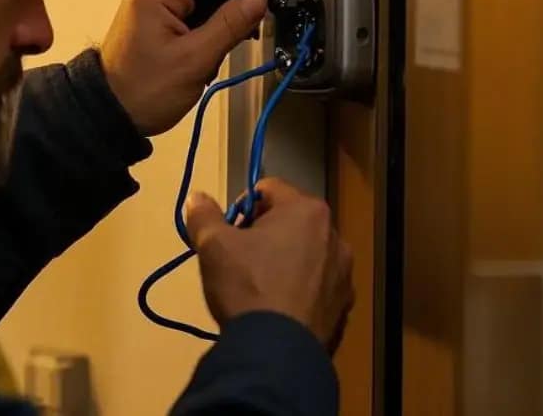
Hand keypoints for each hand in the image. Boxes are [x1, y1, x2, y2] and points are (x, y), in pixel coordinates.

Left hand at [100, 0, 266, 136]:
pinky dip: (207, 32)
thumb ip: (229, 25)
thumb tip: (256, 1)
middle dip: (232, 2)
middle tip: (252, 23)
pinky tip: (213, 55)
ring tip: (229, 47)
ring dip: (220, 22)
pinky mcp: (156, 26)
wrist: (110, 115)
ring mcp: (153, 9)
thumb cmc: (141, 91)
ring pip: (200, 0)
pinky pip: (191, 17)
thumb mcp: (194, 58)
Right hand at [184, 178, 353, 351]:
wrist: (277, 353)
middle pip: (291, 221)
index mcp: (307, 210)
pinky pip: (318, 286)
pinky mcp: (344, 305)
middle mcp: (335, 235)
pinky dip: (300, 290)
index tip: (228, 234)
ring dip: (285, 261)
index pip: (268, 189)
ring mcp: (345, 273)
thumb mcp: (214, 247)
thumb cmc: (248, 287)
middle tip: (240, 260)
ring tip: (260, 289)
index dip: (242, 207)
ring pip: (307, 254)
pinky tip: (279, 309)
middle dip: (265, 235)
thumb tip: (197, 197)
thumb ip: (204, 215)